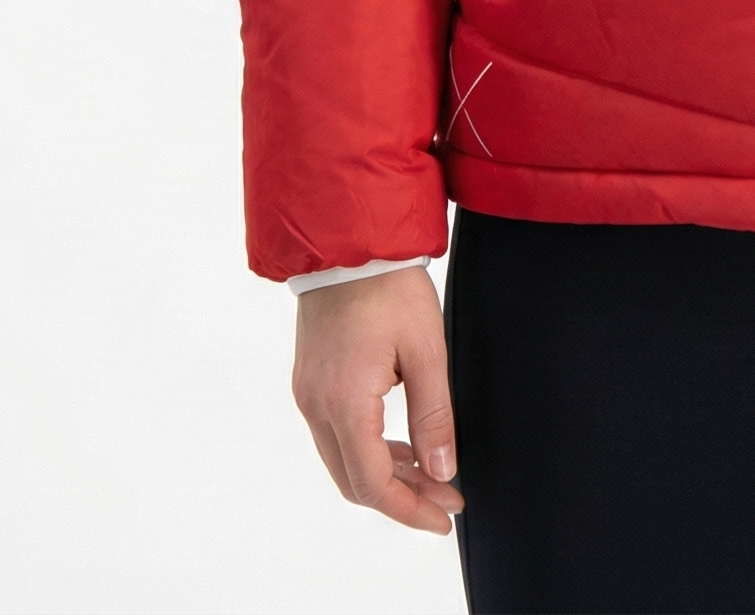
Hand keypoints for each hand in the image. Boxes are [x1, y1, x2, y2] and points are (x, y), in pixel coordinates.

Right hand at [291, 266, 463, 534]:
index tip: (445, 516)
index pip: (372, 483)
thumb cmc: (390, 285)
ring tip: (433, 475)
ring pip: (343, 460)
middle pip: (353, 481)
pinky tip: (402, 446)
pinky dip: (368, 450)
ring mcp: (308, 393)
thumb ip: (434, 414)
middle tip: (446, 499)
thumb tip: (443, 469)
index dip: (410, 509)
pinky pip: (335, 434)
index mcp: (344, 402)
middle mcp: (316, 405)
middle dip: (402, 498)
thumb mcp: (426, 348)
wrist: (348, 238)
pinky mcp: (310, 380)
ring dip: (386, 475)